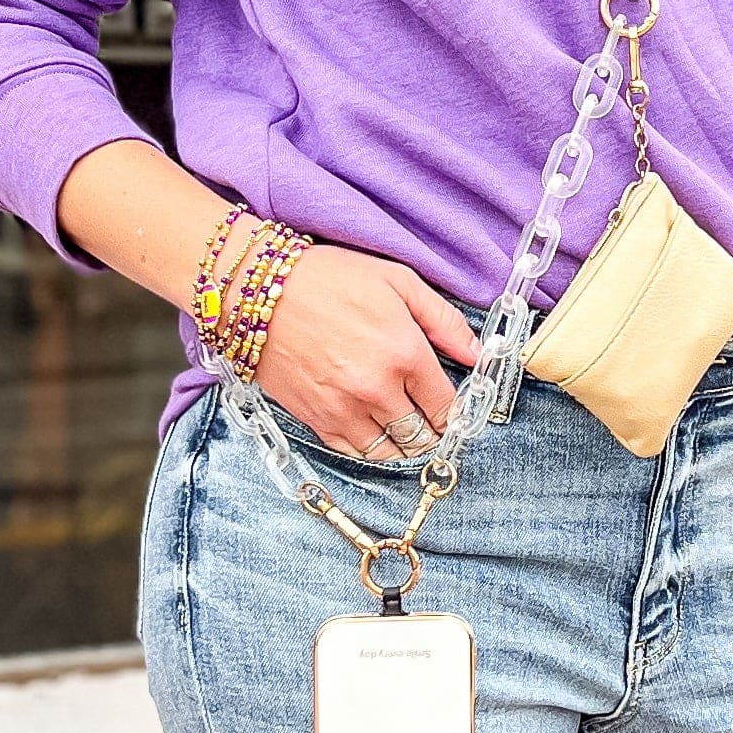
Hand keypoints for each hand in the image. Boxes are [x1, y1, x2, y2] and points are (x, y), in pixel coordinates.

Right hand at [257, 245, 481, 462]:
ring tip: (404, 433)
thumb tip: (476, 354)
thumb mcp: (397, 280)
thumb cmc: (327, 279)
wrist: (256, 290)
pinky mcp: (315, 419)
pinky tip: (373, 433)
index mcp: (405, 353)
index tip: (452, 411)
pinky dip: (369, 450)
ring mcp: (344, 409)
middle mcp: (377, 389)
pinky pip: (354, 453)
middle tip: (431, 424)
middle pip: (421, 436)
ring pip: (389, 453)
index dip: (455, 413)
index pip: (446, 407)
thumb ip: (443, 320)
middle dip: (432, 434)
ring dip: (402, 447)